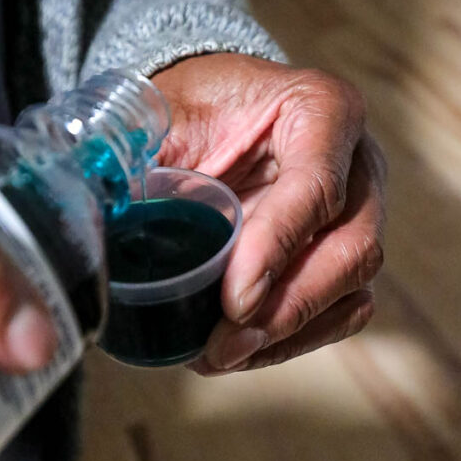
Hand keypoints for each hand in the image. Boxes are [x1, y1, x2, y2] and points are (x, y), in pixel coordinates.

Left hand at [153, 54, 385, 374]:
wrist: (213, 111)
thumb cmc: (194, 107)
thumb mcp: (165, 114)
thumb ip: (140, 155)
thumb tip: (100, 222)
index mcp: (321, 109)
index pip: (318, 185)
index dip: (279, 245)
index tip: (234, 299)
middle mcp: (357, 162)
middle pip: (353, 246)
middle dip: (288, 307)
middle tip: (224, 344)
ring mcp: (360, 212)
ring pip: (354, 287)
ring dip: (290, 333)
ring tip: (221, 354)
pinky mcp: (346, 254)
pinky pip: (342, 310)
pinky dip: (293, 340)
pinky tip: (240, 350)